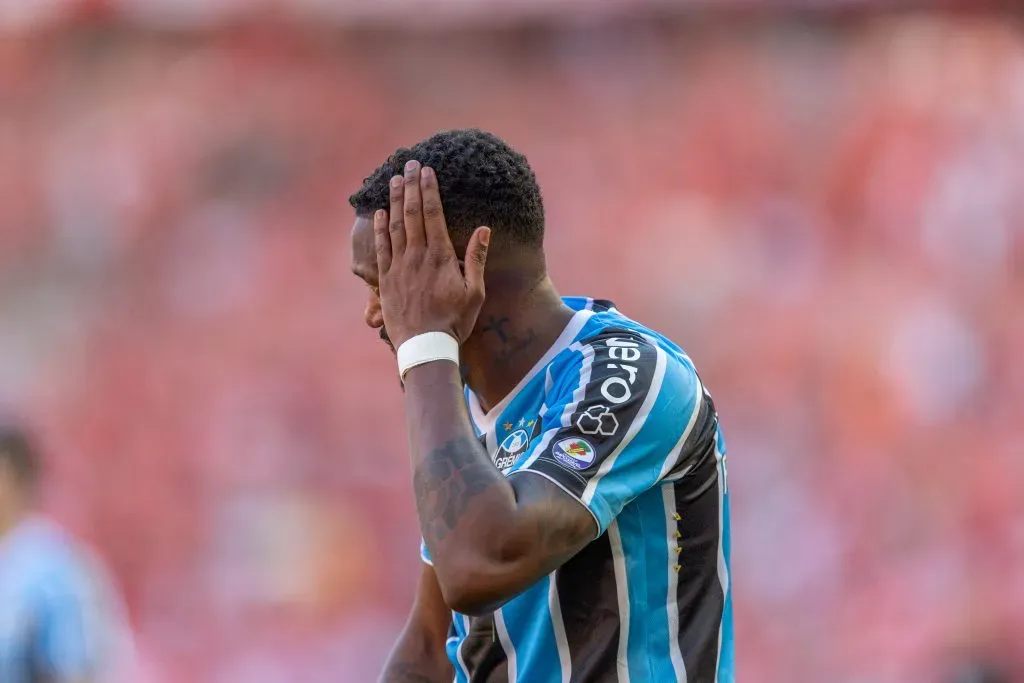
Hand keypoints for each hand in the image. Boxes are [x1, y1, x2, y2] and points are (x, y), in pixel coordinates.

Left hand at [374, 160, 490, 348]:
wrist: (425, 347)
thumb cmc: (455, 321)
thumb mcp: (475, 292)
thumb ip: (477, 258)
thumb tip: (483, 229)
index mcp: (440, 257)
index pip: (433, 214)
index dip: (429, 190)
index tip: (427, 170)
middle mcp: (417, 256)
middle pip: (412, 213)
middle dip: (411, 186)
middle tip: (409, 164)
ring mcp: (399, 267)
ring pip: (394, 225)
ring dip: (394, 200)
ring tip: (394, 179)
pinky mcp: (385, 280)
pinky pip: (381, 248)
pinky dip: (379, 228)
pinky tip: (379, 213)